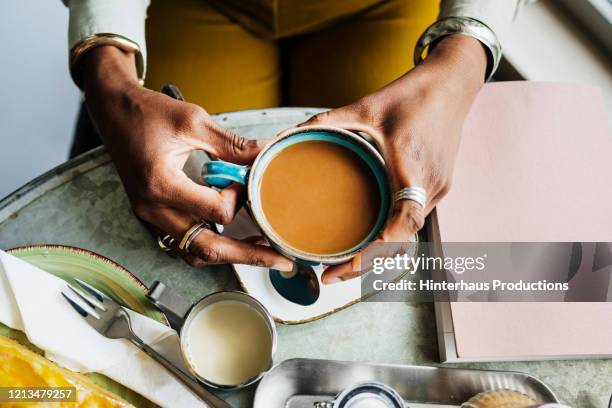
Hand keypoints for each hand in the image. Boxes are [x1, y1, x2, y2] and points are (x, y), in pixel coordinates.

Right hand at [81, 46, 291, 269]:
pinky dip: (209, 245)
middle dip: (248, 256)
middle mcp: (152, 208)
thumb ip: (232, 145)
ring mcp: (149, 216)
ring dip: (229, 254)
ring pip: (194, 252)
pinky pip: (183, 242)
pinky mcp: (151, 215)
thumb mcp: (194, 121)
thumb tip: (266, 155)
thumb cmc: (147, 112)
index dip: (239, 198)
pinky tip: (231, 237)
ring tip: (260, 250)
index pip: (216, 212)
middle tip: (282, 260)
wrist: (112, 110)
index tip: (244, 180)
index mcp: (161, 185)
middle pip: (207, 249)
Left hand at [299, 35, 487, 282]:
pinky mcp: (439, 186)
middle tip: (329, 276)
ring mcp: (439, 189)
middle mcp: (430, 185)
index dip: (378, 248)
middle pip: (402, 240)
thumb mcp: (365, 106)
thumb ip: (325, 122)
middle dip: (367, 264)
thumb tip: (285, 135)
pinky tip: (369, 238)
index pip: (403, 222)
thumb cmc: (413, 95)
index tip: (348, 264)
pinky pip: (414, 220)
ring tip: (343, 264)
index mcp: (412, 167)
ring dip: (379, 253)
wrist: (453, 85)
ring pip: (408, 234)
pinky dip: (391, 236)